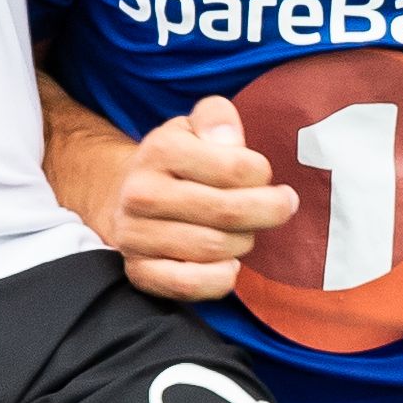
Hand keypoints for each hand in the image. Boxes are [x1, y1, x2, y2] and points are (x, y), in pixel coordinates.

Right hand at [98, 94, 295, 303]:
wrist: (124, 196)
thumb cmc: (177, 161)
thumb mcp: (194, 126)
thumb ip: (217, 118)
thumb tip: (229, 140)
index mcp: (160, 149)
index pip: (236, 168)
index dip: (262, 174)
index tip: (263, 176)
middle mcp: (142, 193)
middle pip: (229, 212)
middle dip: (267, 211)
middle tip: (279, 206)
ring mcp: (136, 236)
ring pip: (216, 248)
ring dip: (243, 242)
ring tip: (243, 230)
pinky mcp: (140, 272)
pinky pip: (191, 284)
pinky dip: (221, 277)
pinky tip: (228, 262)